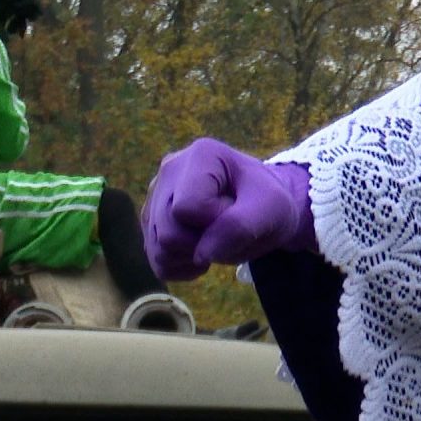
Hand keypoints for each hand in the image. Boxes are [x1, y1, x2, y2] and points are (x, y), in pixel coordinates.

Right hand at [143, 137, 313, 281]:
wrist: (264, 210)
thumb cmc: (268, 202)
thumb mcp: (271, 208)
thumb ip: (240, 226)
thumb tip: (201, 254)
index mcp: (201, 154)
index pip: (189, 208)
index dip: (217, 220)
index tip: (236, 209)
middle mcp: (169, 170)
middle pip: (170, 232)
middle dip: (205, 240)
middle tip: (228, 226)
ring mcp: (155, 196)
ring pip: (159, 250)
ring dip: (194, 256)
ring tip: (217, 238)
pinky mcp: (150, 221)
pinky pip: (157, 262)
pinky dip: (184, 266)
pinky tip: (204, 250)